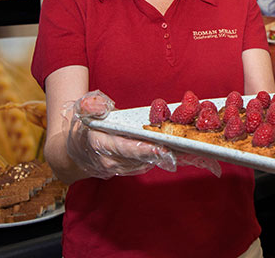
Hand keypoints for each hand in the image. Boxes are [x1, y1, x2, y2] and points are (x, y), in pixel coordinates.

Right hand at [66, 91, 220, 178]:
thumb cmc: (85, 125)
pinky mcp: (136, 168)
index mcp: (102, 145)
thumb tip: (97, 106)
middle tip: (190, 145)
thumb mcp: (82, 110)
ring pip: (154, 162)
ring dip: (175, 154)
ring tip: (197, 145)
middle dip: (168, 151)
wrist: (78, 149)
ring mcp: (126, 168)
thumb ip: (90, 106)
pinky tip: (191, 149)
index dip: (144, 149)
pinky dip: (172, 155)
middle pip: (146, 158)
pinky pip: (156, 162)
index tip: (161, 147)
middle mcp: (115, 162)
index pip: (125, 149)